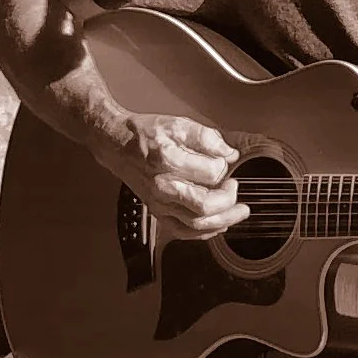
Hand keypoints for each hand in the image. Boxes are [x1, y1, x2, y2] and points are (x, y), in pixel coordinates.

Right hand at [90, 113, 247, 240]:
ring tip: (239, 212)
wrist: (117, 144)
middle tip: (235, 187)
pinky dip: (204, 232)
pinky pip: (183, 231)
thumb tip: (230, 153)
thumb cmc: (146, 134)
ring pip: (195, 224)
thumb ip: (208, 138)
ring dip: (224, 220)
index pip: (210, 173)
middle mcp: (163, 186)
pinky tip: (219, 224)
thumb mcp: (179, 124)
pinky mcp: (158, 211)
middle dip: (229, 200)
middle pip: (204, 206)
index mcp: (168, 161)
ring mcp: (159, 203)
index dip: (224, 166)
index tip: (225, 159)